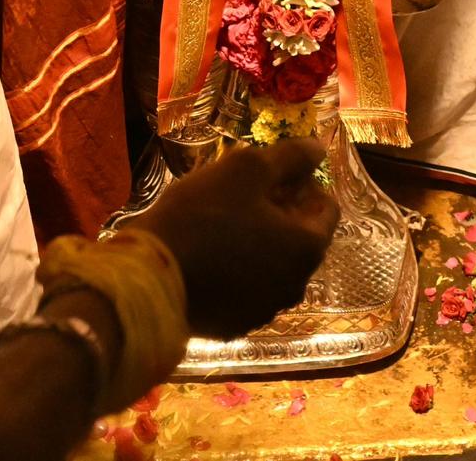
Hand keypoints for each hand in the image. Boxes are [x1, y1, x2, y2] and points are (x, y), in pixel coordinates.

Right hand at [134, 140, 337, 338]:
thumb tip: (318, 150)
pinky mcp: (233, 326)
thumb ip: (292, 157)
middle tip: (247, 194)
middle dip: (283, 213)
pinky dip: (240, 269)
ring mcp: (264, 311)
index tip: (274, 174)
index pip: (327, 209)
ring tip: (226, 220)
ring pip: (274, 265)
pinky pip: (248, 288)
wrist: (149, 277)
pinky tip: (212, 252)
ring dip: (261, 242)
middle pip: (301, 239)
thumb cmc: (204, 215)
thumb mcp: (249, 168)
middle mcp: (295, 286)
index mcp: (307, 249)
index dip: (305, 184)